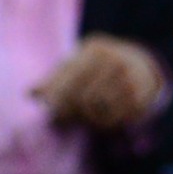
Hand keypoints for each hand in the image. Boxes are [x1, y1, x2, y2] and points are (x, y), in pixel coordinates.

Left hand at [33, 36, 168, 132]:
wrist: (141, 63)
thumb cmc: (96, 67)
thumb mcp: (76, 64)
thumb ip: (54, 78)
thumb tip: (31, 93)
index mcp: (95, 49)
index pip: (69, 78)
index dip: (55, 96)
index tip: (47, 109)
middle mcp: (115, 60)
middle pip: (82, 97)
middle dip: (69, 111)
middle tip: (63, 119)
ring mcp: (131, 78)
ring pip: (97, 111)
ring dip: (86, 120)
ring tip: (82, 118)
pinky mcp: (141, 97)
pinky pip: (115, 119)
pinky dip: (104, 124)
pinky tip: (100, 120)